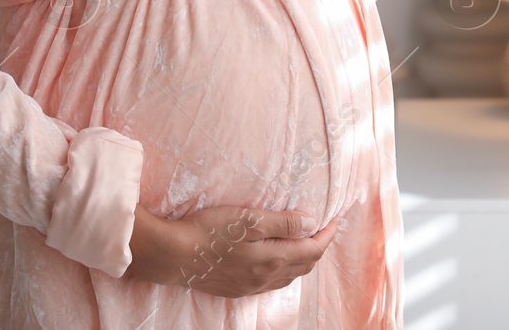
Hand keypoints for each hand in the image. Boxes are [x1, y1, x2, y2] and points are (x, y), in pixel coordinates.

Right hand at [125, 204, 338, 297]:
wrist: (174, 255)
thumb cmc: (209, 230)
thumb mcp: (249, 219)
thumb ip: (283, 223)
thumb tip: (312, 223)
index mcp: (273, 259)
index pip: (313, 250)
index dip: (327, 235)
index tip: (334, 219)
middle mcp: (266, 277)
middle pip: (305, 265)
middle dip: (318, 247)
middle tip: (323, 229)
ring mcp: (251, 286)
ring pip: (289, 276)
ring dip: (302, 260)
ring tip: (305, 242)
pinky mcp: (237, 289)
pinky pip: (272, 282)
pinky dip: (284, 269)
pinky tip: (277, 261)